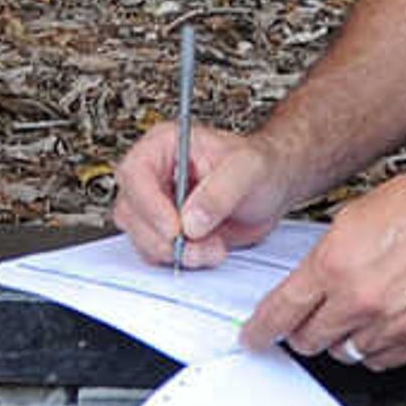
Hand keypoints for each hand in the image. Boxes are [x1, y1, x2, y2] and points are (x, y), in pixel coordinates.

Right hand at [111, 120, 297, 268]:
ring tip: (211, 247)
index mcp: (165, 145)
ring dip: (175, 251)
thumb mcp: (248, 169)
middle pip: (131, 212)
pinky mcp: (166, 230)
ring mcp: (157, 204)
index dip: (149, 205)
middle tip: (198, 244)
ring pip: (141, 236)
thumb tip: (191, 220)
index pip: (135, 174)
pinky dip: (181, 259)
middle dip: (164, 237)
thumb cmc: (262, 166)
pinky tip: (208, 250)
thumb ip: (220, 191)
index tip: (175, 228)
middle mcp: (155, 174)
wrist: (274, 187)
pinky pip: (157, 252)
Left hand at [240, 158, 405, 373]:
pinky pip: (381, 361)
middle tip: (311, 318)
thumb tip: (306, 286)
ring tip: (359, 311)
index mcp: (337, 265)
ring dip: (342, 338)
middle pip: (308, 340)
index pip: (281, 312)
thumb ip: (324, 259)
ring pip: (344, 354)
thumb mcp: (353, 218)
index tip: (254, 337)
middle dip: (303, 330)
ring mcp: (393, 325)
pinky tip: (383, 322)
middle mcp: (362, 301)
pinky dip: (375, 347)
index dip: (260, 330)